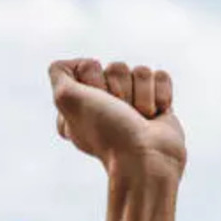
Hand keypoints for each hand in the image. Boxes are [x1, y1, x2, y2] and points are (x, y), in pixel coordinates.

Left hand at [48, 58, 185, 177]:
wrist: (145, 158)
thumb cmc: (107, 132)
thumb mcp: (67, 99)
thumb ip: (59, 72)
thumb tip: (79, 62)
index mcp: (82, 102)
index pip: (88, 65)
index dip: (94, 83)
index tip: (96, 107)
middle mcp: (107, 103)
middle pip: (116, 67)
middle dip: (120, 89)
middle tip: (120, 114)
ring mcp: (134, 103)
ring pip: (141, 71)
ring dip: (141, 95)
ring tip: (139, 119)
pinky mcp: (158, 103)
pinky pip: (161, 77)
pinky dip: (161, 96)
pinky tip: (155, 116)